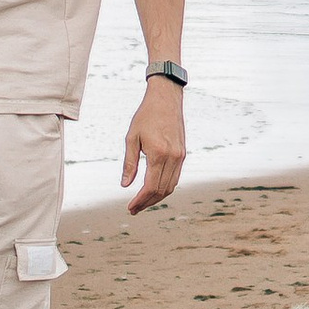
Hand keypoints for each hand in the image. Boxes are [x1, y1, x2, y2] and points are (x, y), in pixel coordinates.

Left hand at [120, 80, 185, 213]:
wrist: (166, 99)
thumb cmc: (146, 116)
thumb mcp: (132, 137)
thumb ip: (129, 163)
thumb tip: (125, 185)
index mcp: (158, 154)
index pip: (150, 187)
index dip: (140, 200)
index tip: (130, 207)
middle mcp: (173, 158)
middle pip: (162, 191)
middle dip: (147, 203)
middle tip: (134, 209)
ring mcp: (180, 157)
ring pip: (171, 187)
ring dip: (157, 198)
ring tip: (142, 202)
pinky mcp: (183, 154)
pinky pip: (175, 177)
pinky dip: (165, 187)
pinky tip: (154, 189)